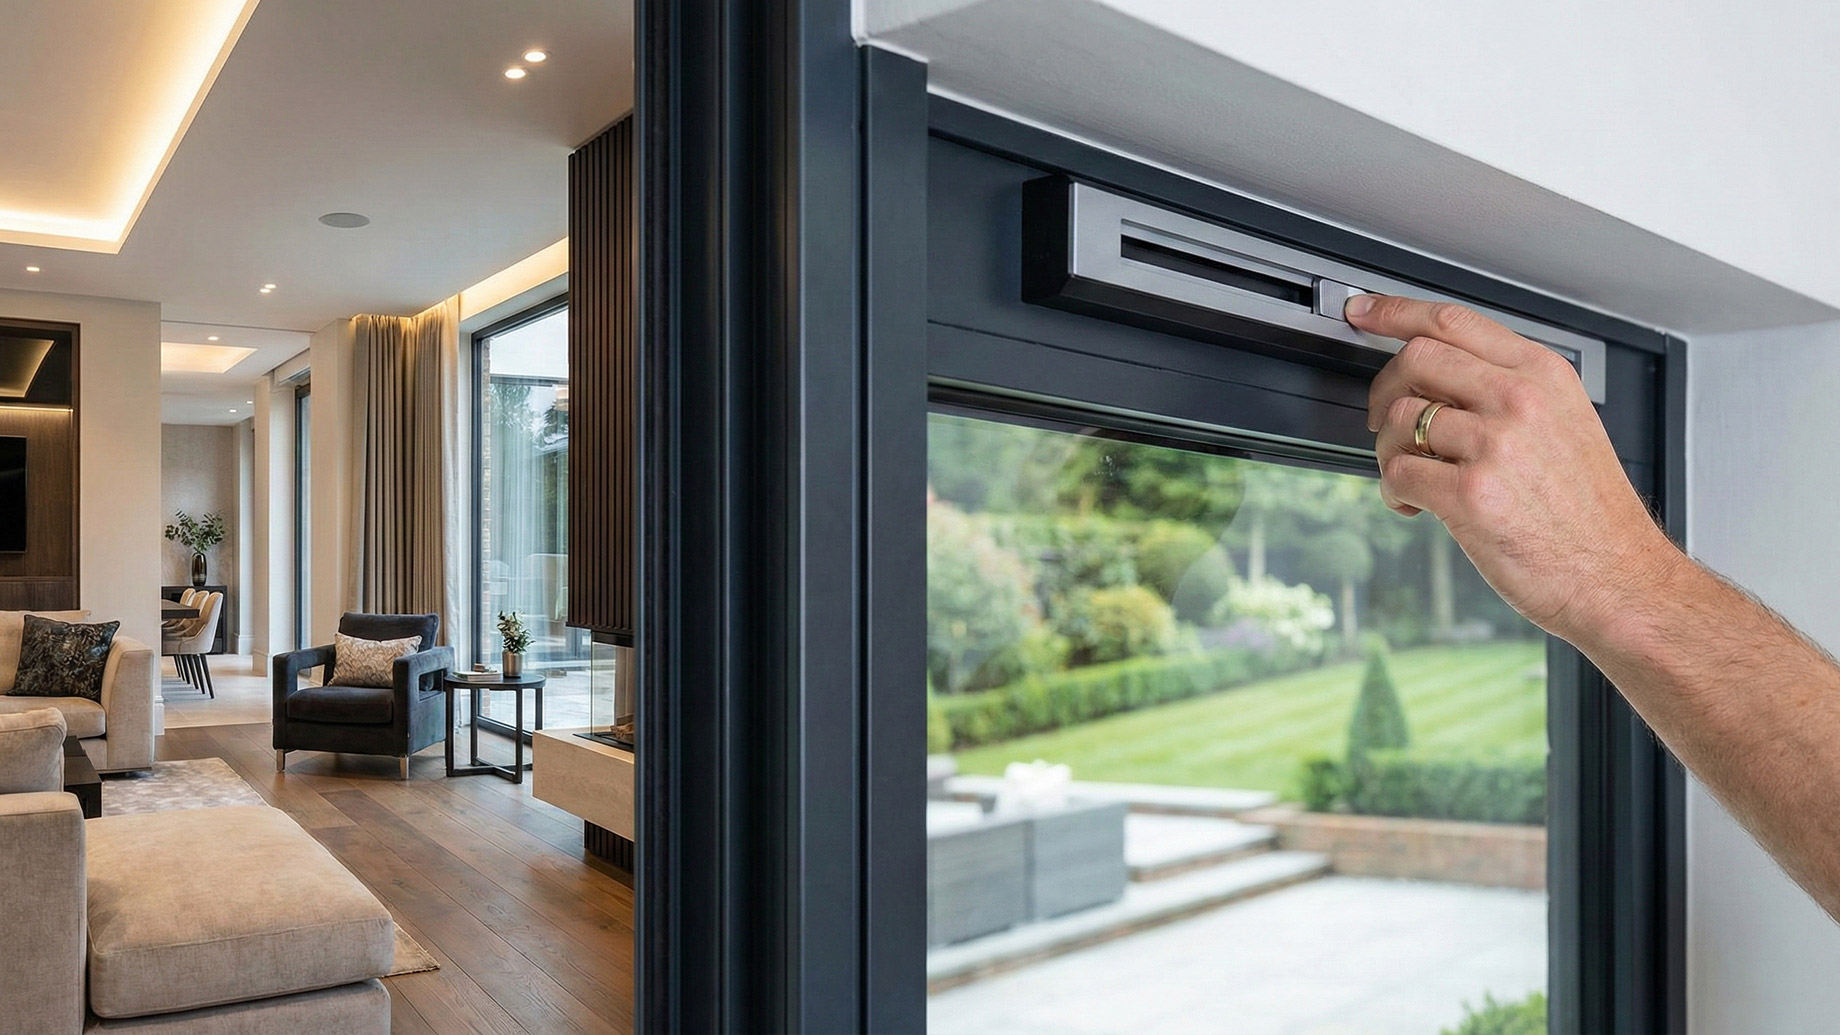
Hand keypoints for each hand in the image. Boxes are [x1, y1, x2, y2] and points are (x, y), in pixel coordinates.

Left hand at [1346, 294, 1678, 642]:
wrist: (1617, 576)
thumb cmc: (1589, 511)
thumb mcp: (1566, 423)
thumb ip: (1509, 390)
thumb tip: (1435, 375)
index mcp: (1542, 375)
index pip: (1453, 320)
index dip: (1394, 312)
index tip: (1363, 312)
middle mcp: (1520, 400)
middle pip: (1416, 359)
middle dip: (1385, 390)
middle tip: (1385, 421)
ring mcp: (1495, 445)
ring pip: (1399, 419)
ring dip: (1388, 451)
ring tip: (1413, 476)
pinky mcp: (1472, 494)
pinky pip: (1398, 472)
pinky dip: (1393, 491)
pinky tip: (1415, 506)